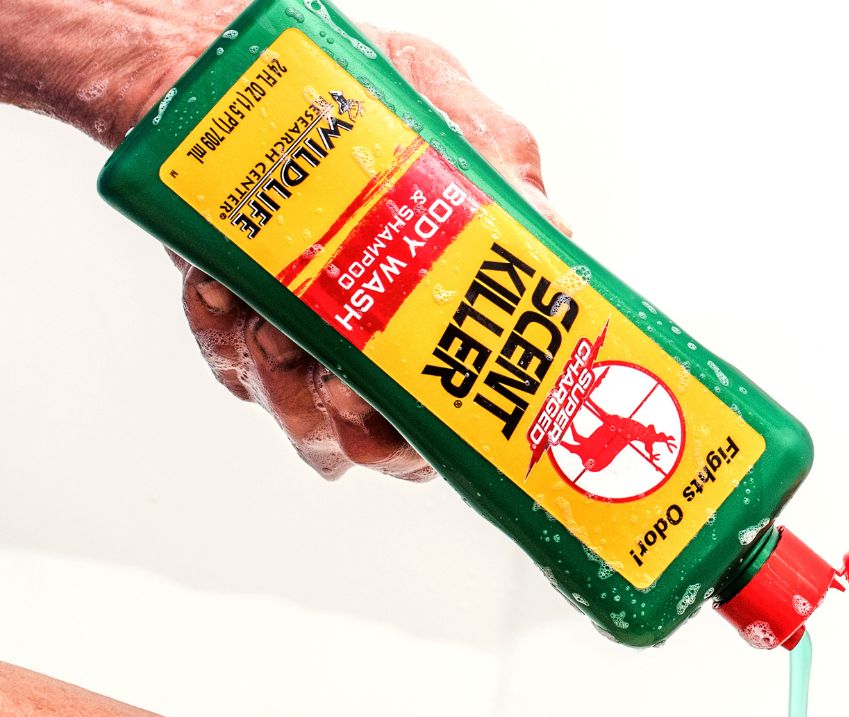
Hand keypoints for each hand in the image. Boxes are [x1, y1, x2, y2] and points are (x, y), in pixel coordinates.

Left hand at [1, 3, 565, 480]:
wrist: (231, 69)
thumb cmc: (355, 92)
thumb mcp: (449, 111)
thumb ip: (504, 172)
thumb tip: (552, 232)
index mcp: (449, 304)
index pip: (462, 404)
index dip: (443, 432)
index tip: (417, 420)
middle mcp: (386, 338)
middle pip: (385, 439)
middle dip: (357, 425)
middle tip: (338, 388)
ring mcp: (311, 342)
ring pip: (307, 424)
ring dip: (285, 385)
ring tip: (270, 326)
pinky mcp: (240, 331)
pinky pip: (234, 371)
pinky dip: (222, 339)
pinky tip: (220, 290)